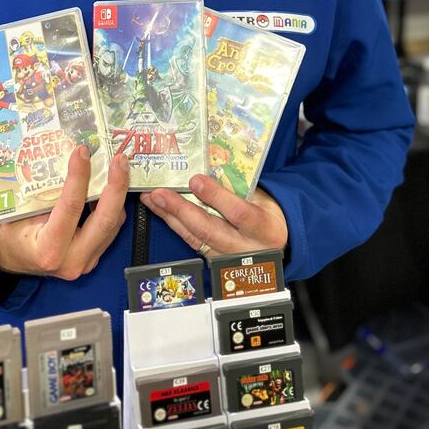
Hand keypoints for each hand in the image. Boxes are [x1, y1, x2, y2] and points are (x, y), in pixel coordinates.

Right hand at [0, 146, 129, 279]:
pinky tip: (108, 185)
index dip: (79, 177)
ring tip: (117, 166)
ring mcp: (85, 262)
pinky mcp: (92, 258)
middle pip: (105, 220)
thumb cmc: (12, 233)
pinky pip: (110, 229)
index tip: (82, 152)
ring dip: (118, 194)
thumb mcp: (20, 211)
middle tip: (119, 159)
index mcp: (48, 250)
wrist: (14, 259)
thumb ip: (45, 191)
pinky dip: (112, 206)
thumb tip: (67, 158)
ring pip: (113, 224)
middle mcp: (72, 261)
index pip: (71, 208)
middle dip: (116, 186)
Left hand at [139, 173, 287, 257]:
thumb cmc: (267, 214)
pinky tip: (160, 210)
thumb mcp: (262, 199)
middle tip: (160, 193)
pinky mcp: (213, 260)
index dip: (216, 197)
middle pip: (209, 230)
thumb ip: (237, 188)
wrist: (276, 242)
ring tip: (152, 198)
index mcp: (264, 228)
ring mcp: (227, 258)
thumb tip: (206, 168)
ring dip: (170, 216)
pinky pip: (190, 241)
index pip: (238, 214)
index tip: (195, 180)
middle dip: (181, 210)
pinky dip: (173, 224)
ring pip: (194, 238)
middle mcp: (245, 248)